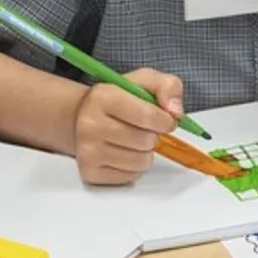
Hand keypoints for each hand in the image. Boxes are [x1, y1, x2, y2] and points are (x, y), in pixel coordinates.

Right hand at [73, 68, 182, 184]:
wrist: (80, 117)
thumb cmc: (117, 98)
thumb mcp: (143, 81)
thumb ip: (168, 87)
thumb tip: (176, 112)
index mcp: (103, 97)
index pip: (146, 115)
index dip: (165, 120)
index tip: (166, 119)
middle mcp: (90, 125)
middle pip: (145, 140)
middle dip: (154, 135)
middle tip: (146, 128)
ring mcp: (88, 152)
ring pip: (141, 162)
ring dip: (147, 152)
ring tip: (136, 140)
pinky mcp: (91, 173)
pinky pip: (132, 176)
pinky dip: (136, 166)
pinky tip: (125, 152)